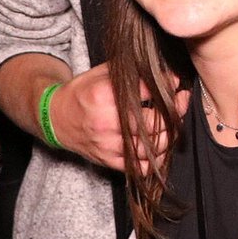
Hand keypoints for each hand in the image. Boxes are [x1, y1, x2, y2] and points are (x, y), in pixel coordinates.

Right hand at [44, 64, 188, 172]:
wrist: (55, 118)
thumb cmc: (82, 93)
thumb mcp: (102, 73)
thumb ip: (131, 72)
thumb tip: (165, 72)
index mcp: (104, 96)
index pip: (147, 92)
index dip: (167, 85)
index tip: (176, 82)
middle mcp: (106, 122)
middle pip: (153, 122)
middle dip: (175, 111)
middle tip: (182, 100)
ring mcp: (107, 144)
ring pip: (150, 147)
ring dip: (169, 135)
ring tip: (174, 122)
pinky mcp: (107, 160)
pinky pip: (139, 167)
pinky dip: (155, 159)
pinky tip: (161, 145)